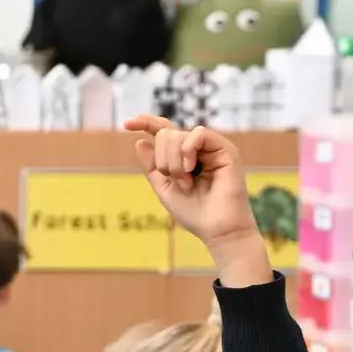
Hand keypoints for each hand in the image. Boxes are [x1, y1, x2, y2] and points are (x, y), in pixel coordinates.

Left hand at [125, 116, 260, 255]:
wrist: (217, 229)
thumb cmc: (194, 212)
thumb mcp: (164, 189)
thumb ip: (152, 167)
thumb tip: (140, 141)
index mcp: (182, 157)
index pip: (164, 132)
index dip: (146, 123)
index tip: (127, 124)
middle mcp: (197, 149)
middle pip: (166, 134)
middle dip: (162, 159)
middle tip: (174, 179)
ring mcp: (211, 148)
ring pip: (178, 134)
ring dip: (173, 161)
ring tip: (185, 181)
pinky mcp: (225, 149)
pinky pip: (198, 134)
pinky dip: (187, 151)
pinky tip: (190, 168)